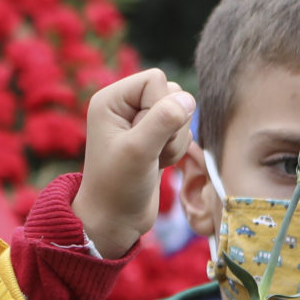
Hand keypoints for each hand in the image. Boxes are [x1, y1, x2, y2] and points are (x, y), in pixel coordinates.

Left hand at [73, 68, 195, 257]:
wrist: (115, 220)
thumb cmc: (118, 187)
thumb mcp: (139, 152)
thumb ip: (162, 121)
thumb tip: (187, 99)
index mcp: (111, 99)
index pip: (156, 79)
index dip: (162, 106)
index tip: (146, 137)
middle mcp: (125, 105)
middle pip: (172, 93)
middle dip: (171, 126)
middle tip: (151, 151)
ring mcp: (140, 121)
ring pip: (181, 112)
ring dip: (175, 140)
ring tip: (154, 160)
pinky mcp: (154, 137)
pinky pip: (181, 129)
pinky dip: (176, 149)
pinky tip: (159, 164)